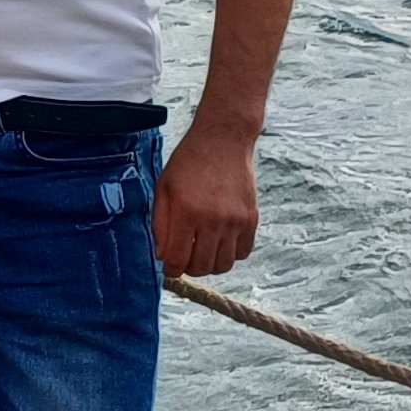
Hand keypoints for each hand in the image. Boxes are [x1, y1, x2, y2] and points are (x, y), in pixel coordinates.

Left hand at [152, 116, 258, 280]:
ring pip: (223, 264)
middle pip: (201, 266)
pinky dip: (230, 254)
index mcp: (187, 212)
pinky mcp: (251, 218)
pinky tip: (220, 242)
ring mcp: (235, 220)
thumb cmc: (189, 161)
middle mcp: (213, 220)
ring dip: (210, 264)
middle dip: (189, 268)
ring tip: (202, 251)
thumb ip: (160, 224)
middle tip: (185, 258)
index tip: (170, 268)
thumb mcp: (164, 187)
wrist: (223, 139)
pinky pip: (243, 252)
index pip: (178, 260)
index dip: (171, 270)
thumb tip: (162, 256)